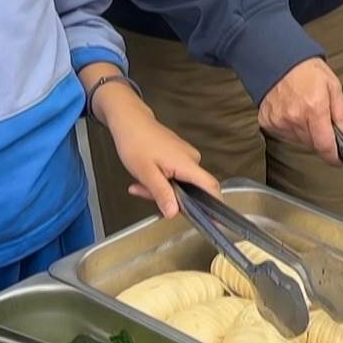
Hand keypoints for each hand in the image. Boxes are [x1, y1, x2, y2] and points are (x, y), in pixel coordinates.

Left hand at [96, 81, 221, 215]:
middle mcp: (192, 159)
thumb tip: (174, 213)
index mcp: (187, 163)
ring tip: (139, 184)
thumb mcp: (146, 173)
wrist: (129, 120)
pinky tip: (145, 177)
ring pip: (180, 183)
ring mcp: (186, 156)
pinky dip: (160, 179)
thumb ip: (161, 194)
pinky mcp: (179, 155)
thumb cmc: (135, 142)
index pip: (211, 186)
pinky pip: (175, 175)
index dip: (214, 206)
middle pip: (191, 189)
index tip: (213, 222)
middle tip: (145, 193)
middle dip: (169, 197)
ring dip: (161, 188)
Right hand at [258, 58, 342, 164]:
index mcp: (314, 109)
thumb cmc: (306, 70)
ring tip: (305, 111)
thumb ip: (342, 115)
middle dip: (321, 137)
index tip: (338, 159)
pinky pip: (284, 134)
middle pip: (313, 144)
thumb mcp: (333, 87)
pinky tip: (292, 112)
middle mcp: (295, 118)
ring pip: (298, 141)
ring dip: (306, 133)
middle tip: (321, 119)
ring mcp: (279, 121)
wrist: (278, 58)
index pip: (325, 146)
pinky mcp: (267, 121)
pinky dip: (291, 128)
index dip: (334, 157)